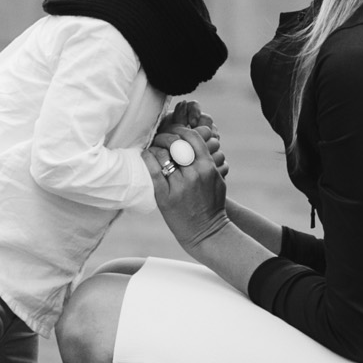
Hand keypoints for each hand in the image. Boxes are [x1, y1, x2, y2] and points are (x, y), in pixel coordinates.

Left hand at [148, 127, 228, 249]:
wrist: (207, 232)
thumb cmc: (212, 204)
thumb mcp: (217, 179)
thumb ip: (207, 161)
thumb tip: (196, 142)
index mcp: (208, 167)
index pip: (191, 137)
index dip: (179, 130)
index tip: (173, 132)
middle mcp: (194, 174)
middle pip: (175, 143)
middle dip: (165, 137)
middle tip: (160, 139)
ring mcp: (180, 185)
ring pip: (162, 155)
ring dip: (155, 148)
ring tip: (152, 149)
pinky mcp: (166, 197)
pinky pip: (153, 172)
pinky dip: (147, 159)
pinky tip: (145, 156)